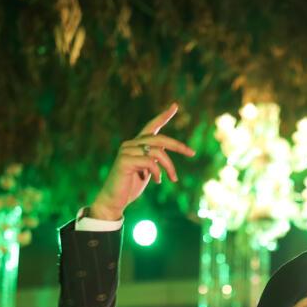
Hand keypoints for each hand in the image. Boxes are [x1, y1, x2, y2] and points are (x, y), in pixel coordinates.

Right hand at [89, 103, 195, 219]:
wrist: (115, 200)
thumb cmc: (131, 186)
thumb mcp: (147, 170)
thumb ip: (154, 158)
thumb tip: (165, 151)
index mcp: (137, 144)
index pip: (151, 126)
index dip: (163, 116)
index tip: (175, 106)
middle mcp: (130, 144)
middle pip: (160, 139)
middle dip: (178, 146)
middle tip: (192, 153)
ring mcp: (126, 151)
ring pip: (157, 152)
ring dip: (169, 166)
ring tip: (173, 179)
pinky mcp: (124, 161)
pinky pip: (149, 162)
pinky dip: (158, 172)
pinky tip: (157, 181)